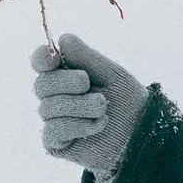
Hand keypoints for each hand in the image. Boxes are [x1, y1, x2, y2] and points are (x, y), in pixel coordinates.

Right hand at [29, 34, 148, 182]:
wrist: (141, 134)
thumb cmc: (128, 102)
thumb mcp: (111, 74)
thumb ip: (87, 57)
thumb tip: (62, 38)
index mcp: (66, 74)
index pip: (41, 63)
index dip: (41, 58)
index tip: (52, 57)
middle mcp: (55, 96)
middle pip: (41, 85)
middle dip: (66, 82)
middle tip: (87, 83)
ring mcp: (54, 120)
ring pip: (48, 108)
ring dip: (80, 106)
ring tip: (104, 108)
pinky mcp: (56, 144)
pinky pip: (54, 130)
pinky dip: (79, 125)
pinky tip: (98, 125)